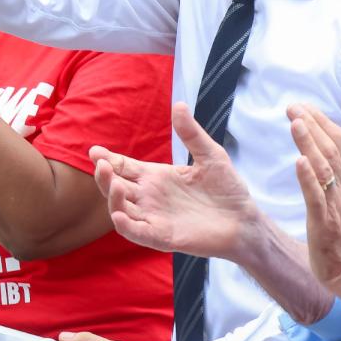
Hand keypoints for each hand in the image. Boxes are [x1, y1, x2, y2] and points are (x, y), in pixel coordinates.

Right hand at [90, 102, 261, 261]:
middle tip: (102, 164)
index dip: (107, 159)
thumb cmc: (227, 189)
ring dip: (113, 198)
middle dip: (104, 176)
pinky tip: (120, 216)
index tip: (95, 150)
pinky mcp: (163, 236)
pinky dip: (126, 226)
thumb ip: (191, 133)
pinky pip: (138, 233)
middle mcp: (150, 197)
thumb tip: (179, 104)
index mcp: (156, 177)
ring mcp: (154, 218)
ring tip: (115, 183)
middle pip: (115, 187)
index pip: (123, 167)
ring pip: (121, 210)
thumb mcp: (210, 155)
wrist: (245, 219)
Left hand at [288, 104, 340, 295]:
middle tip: (294, 107)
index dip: (324, 122)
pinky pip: (317, 197)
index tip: (306, 106)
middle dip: (313, 126)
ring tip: (296, 124)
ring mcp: (338, 205)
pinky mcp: (325, 222)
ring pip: (325, 169)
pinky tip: (299, 161)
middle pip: (333, 150)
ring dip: (309, 144)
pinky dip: (308, 178)